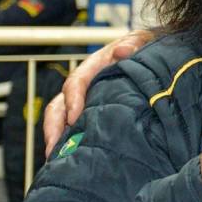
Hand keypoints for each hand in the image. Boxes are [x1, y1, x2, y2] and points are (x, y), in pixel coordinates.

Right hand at [43, 30, 153, 155]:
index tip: (74, 117)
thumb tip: (122, 51)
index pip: (76, 82)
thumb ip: (133, 43)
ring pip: (60, 119)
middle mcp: (84, 84)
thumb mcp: (141, 41)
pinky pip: (73, 127)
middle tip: (53, 149)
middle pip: (59, 105)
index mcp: (94, 66)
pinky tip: (68, 160)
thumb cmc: (143, 48)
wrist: (149, 54)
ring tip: (54, 160)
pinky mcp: (90, 112)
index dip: (73, 99)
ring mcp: (84, 99)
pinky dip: (67, 141)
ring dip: (55, 138)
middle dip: (53, 126)